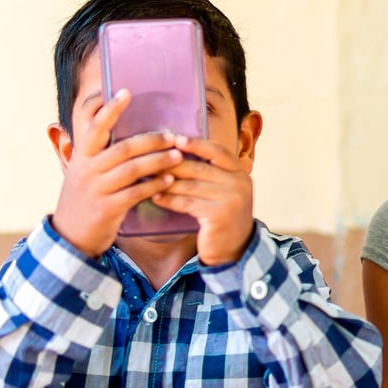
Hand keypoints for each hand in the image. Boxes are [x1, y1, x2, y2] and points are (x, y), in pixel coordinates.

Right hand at [51, 91, 183, 257]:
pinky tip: (170, 180)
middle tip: (174, 135)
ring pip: (132, 170)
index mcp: (82, 156)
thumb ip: (97, 151)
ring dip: (158, 161)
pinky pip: (136, 193)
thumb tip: (112, 125)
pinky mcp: (108, 208)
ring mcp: (97, 189)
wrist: (70, 234)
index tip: (127, 92)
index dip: (110, 109)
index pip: (94, 127)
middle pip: (123, 148)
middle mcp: (87, 169)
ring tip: (179, 156)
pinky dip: (155, 185)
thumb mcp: (82, 170)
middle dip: (151, 140)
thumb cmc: (85, 197)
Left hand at [150, 134, 254, 265]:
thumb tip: (176, 155)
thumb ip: (211, 175)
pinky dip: (169, 199)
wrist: (235, 250)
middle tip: (149, 160)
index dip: (196, 144)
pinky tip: (156, 197)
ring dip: (166, 182)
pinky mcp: (218, 215)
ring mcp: (231, 199)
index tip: (175, 138)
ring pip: (190, 185)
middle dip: (172, 164)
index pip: (217, 151)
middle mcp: (239, 184)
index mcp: (240, 173)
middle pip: (199, 167)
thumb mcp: (224, 191)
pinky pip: (187, 203)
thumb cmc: (222, 217)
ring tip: (147, 178)